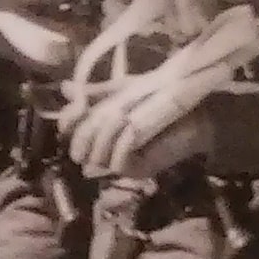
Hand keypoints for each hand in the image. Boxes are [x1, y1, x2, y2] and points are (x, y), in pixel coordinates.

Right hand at [66, 77, 211, 180]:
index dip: (67, 120)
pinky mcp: (137, 170)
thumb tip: (64, 88)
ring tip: (119, 114)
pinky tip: (131, 127)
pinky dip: (122, 144)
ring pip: (95, 158)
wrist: (195, 112)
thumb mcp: (122, 90)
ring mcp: (120, 163)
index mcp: (97, 131)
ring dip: (104, 135)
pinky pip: (118, 163)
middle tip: (93, 110)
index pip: (69, 133)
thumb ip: (94, 92)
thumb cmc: (158, 99)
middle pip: (77, 149)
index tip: (77, 103)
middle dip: (82, 128)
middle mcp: (104, 151)